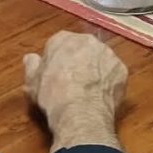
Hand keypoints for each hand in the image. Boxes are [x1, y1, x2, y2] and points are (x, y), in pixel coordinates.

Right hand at [23, 32, 126, 148]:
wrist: (80, 113)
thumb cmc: (53, 96)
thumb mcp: (32, 82)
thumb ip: (31, 66)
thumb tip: (30, 58)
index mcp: (64, 39)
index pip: (59, 43)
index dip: (56, 60)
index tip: (54, 74)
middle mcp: (88, 41)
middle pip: (82, 49)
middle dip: (78, 61)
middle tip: (72, 82)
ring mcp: (108, 54)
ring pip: (100, 60)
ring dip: (96, 70)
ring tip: (88, 91)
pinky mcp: (122, 70)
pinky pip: (113, 74)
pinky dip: (108, 82)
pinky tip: (100, 96)